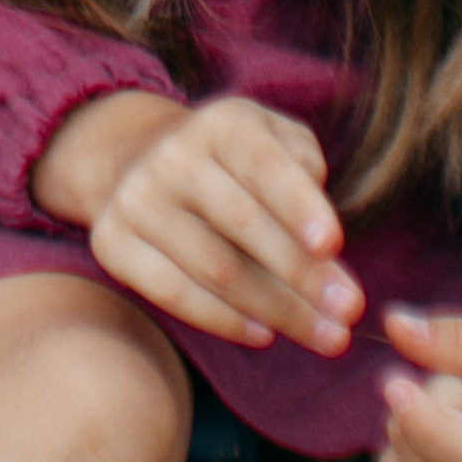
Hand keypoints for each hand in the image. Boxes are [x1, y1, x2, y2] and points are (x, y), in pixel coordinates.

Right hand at [32, 91, 363, 355]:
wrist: (140, 159)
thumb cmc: (235, 162)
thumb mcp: (273, 140)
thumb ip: (306, 169)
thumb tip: (322, 235)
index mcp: (220, 124)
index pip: (263, 164)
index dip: (297, 203)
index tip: (332, 245)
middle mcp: (171, 156)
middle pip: (243, 224)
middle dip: (303, 274)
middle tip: (348, 311)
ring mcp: (136, 199)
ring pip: (215, 268)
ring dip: (278, 310)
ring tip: (326, 336)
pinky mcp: (112, 241)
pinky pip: (174, 293)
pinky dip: (224, 320)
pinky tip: (264, 334)